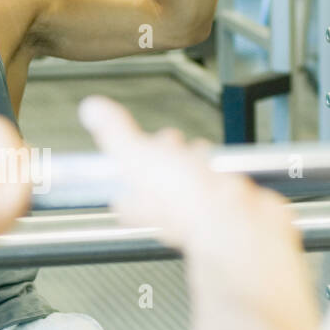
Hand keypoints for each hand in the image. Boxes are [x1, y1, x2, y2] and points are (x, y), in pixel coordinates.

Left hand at [78, 94, 300, 269]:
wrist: (237, 219)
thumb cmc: (185, 201)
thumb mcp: (137, 154)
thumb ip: (115, 132)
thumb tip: (93, 110)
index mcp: (134, 203)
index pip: (125, 174)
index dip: (133, 152)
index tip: (138, 140)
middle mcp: (162, 211)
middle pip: (161, 168)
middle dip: (170, 149)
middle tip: (171, 146)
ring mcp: (193, 209)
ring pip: (191, 170)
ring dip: (197, 156)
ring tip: (199, 156)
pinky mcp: (222, 204)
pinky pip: (219, 176)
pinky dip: (221, 166)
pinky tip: (221, 166)